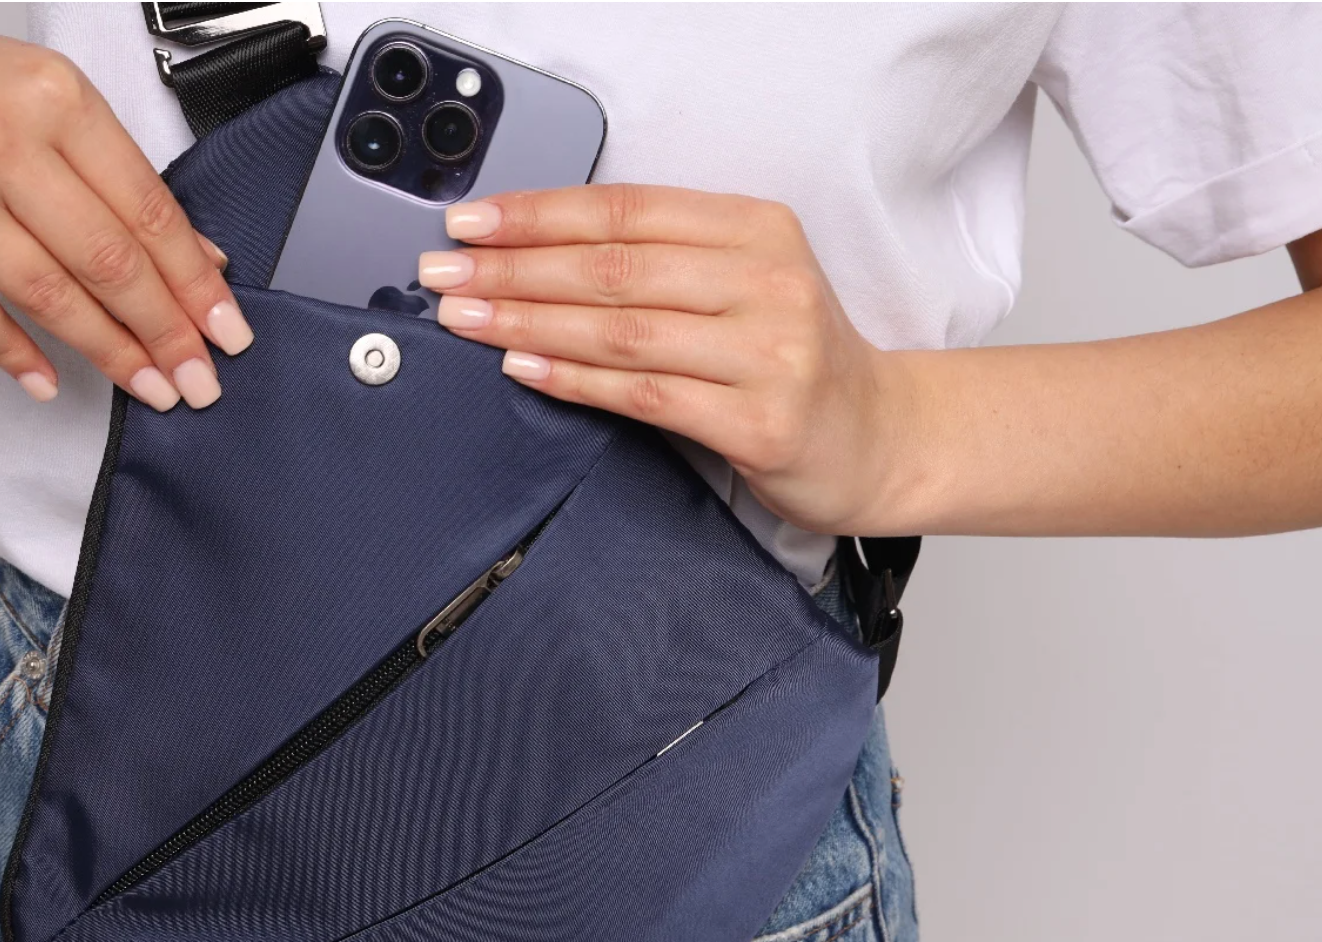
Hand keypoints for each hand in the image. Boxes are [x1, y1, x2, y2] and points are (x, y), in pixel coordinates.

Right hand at [0, 5, 245, 408]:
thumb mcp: (31, 92)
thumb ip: (110, 169)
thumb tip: (192, 251)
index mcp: (51, 93)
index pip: (148, 207)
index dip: (195, 281)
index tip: (227, 330)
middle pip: (108, 257)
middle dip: (166, 331)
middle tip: (198, 379)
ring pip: (47, 291)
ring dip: (108, 352)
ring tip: (148, 387)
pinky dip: (16, 352)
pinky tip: (51, 380)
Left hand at [418, 185, 912, 534]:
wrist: (878, 437)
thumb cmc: (791, 359)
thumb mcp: (743, 281)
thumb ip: (661, 261)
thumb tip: (531, 250)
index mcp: (759, 228)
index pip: (628, 210)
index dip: (540, 213)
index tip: (471, 222)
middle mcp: (769, 280)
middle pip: (615, 267)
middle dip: (514, 267)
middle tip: (444, 272)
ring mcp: (769, 352)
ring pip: (621, 329)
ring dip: (527, 321)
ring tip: (464, 318)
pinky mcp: (760, 421)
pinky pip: (643, 394)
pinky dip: (572, 379)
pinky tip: (520, 366)